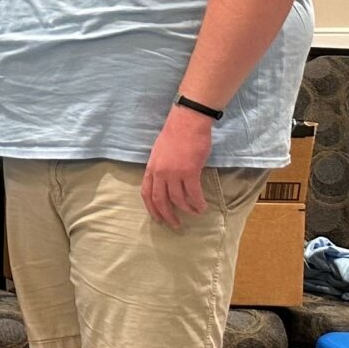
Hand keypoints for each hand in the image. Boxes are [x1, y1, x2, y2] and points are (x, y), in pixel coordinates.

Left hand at [141, 106, 213, 228]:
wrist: (187, 122)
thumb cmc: (176, 134)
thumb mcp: (160, 152)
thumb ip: (160, 168)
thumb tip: (166, 181)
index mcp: (151, 168)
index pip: (146, 193)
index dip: (152, 208)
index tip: (158, 218)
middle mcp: (160, 173)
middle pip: (160, 200)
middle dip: (167, 215)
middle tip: (175, 224)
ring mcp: (174, 173)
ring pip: (178, 199)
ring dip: (187, 209)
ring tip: (195, 213)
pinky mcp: (190, 172)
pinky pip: (193, 193)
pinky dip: (197, 202)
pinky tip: (202, 206)